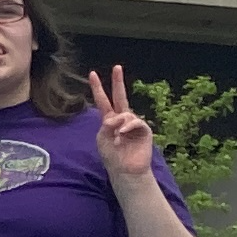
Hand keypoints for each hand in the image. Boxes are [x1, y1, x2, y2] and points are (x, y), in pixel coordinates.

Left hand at [89, 66, 156, 185]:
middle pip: (120, 97)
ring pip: (125, 114)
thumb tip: (114, 118)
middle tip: (117, 67)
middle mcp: (122, 119)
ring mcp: (134, 124)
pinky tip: (122, 135)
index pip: (103, 100)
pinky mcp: (144, 130)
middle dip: (118, 82)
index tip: (92, 74)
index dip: (98, 88)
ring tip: (116, 136)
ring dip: (118, 123)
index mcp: (110, 120)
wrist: (124, 170)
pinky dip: (127, 127)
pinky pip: (135, 122)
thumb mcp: (102, 138)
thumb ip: (105, 125)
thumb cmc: (112, 156)